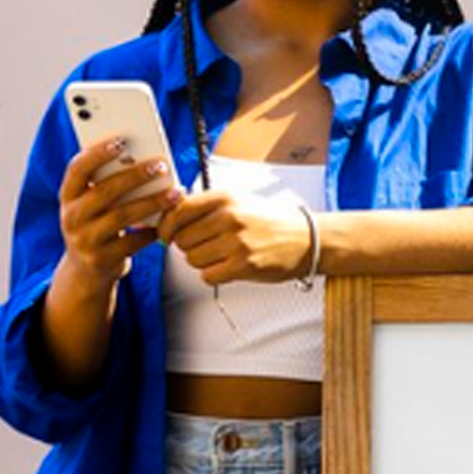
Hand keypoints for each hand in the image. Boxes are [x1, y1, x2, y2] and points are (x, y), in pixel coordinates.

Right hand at [56, 136, 174, 283]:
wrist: (85, 271)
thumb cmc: (96, 226)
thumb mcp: (90, 205)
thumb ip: (105, 183)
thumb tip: (139, 156)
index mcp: (67, 197)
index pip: (77, 169)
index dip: (97, 153)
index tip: (121, 141)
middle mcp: (71, 218)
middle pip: (105, 191)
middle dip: (135, 176)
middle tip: (160, 166)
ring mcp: (84, 241)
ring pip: (122, 216)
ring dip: (152, 202)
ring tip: (175, 193)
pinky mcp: (101, 260)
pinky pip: (132, 242)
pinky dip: (151, 232)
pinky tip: (166, 223)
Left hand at [157, 184, 319, 290]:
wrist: (306, 238)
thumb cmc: (270, 220)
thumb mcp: (239, 199)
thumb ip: (206, 205)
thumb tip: (171, 216)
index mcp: (225, 197)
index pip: (178, 211)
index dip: (166, 226)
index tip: (166, 234)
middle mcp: (229, 217)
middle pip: (182, 238)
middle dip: (187, 245)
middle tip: (203, 245)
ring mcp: (236, 242)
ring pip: (193, 259)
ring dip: (201, 261)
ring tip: (219, 255)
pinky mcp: (243, 266)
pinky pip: (208, 276)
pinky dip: (213, 274)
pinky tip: (226, 266)